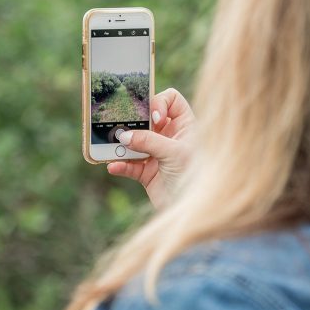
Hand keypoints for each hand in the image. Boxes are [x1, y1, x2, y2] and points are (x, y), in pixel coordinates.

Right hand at [107, 88, 193, 208]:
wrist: (195, 209)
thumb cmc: (196, 176)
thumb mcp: (174, 153)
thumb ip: (148, 141)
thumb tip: (124, 135)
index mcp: (184, 126)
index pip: (171, 100)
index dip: (159, 103)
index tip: (154, 119)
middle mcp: (170, 137)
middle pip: (146, 119)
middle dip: (132, 123)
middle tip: (121, 127)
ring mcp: (158, 154)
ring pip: (134, 142)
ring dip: (122, 145)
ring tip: (112, 147)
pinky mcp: (148, 173)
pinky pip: (129, 165)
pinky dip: (120, 165)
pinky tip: (114, 167)